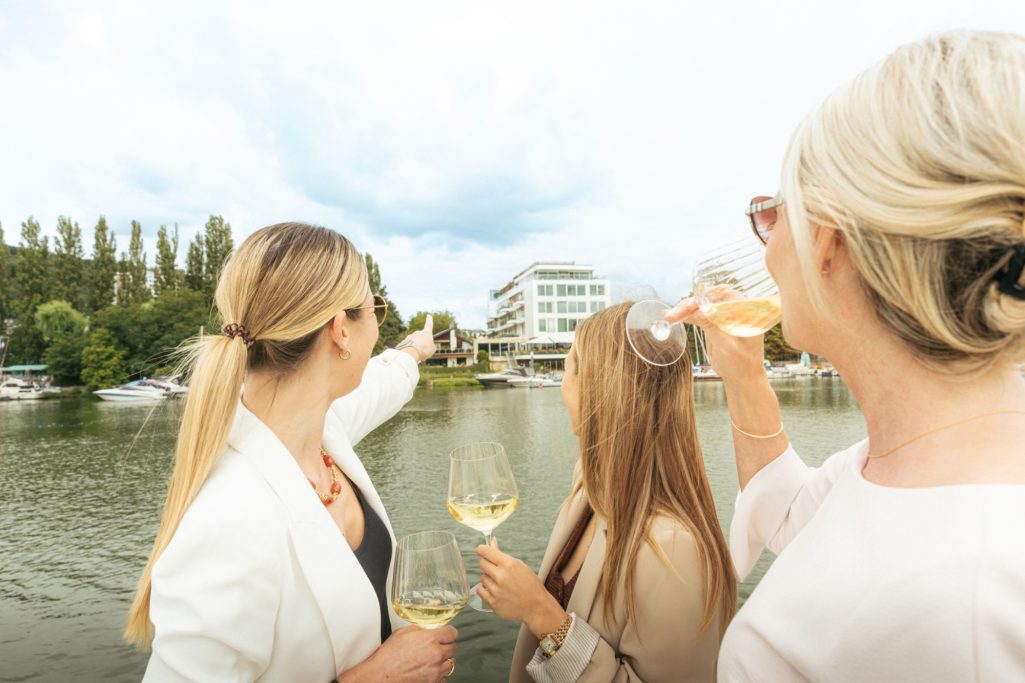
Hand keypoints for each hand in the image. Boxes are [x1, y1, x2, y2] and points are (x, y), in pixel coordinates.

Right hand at [339, 625, 456, 682]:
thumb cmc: (388, 656)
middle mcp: (436, 654)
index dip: (448, 632)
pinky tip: (428, 671)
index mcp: (430, 639)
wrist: (381, 676)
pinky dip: (438, 674)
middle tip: (435, 647)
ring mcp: (436, 671)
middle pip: (453, 648)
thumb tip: (429, 626)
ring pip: (450, 663)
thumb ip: (420, 628)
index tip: (445, 634)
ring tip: (431, 660)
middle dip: (445, 646)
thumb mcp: (403, 633)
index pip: (452, 632)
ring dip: (443, 661)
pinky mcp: (433, 682)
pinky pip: (444, 677)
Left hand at [397, 314, 435, 362]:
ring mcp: (410, 336)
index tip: (428, 316)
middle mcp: (418, 333)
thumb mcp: (432, 349)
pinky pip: (408, 345)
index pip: (429, 325)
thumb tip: (428, 346)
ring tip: (417, 354)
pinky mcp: (404, 341)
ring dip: (416, 347)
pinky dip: (410, 349)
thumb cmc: (424, 350)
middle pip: (421, 336)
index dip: (429, 320)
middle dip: (422, 342)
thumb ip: (431, 346)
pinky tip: (411, 355)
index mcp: (426, 333)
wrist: (411, 353)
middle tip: (423, 351)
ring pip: (414, 342)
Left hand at [476, 541, 566, 637]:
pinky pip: (480, 590)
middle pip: (482, 563)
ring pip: (483, 577)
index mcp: (509, 565)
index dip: (482, 549)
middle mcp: (501, 577)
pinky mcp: (493, 602)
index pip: (486, 552)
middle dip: (487, 564)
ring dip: (489, 579)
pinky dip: (485, 589)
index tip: (480, 550)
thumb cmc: (530, 584)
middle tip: (496, 569)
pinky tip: (495, 590)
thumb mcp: (519, 565)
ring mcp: (496, 591)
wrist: (536, 606)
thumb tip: (492, 542)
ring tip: (501, 584)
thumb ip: (502, 555)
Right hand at [664, 298, 765, 384]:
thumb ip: (712, 325)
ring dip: (685, 310)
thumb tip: (697, 309)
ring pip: (701, 307)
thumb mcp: (726, 344)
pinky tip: (672, 316)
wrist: (741, 378)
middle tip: (675, 312)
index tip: (691, 305)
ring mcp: (723, 316)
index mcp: (745, 312)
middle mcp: (734, 311)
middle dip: (691, 304)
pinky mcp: (714, 324)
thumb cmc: (741, 363)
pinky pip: (699, 316)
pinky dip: (686, 316)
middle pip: (710, 299)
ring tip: (668, 315)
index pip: (725, 295)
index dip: (706, 297)